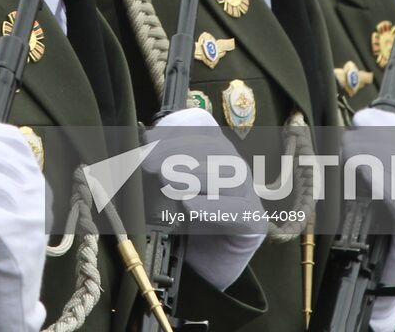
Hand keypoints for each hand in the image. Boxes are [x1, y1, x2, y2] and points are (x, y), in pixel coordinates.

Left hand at [146, 107, 266, 289]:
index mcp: (213, 152)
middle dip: (178, 152)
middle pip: (214, 147)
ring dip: (197, 175)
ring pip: (231, 175)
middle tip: (150, 164)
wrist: (200, 266)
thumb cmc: (181, 223)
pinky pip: (239, 211)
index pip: (201, 128)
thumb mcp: (160, 191)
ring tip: (170, 183)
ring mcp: (247, 193)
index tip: (148, 142)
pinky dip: (212, 207)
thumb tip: (140, 153)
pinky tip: (189, 206)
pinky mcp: (254, 222)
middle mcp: (234, 168)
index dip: (176, 131)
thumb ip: (155, 171)